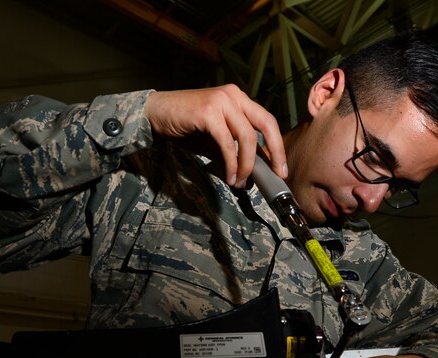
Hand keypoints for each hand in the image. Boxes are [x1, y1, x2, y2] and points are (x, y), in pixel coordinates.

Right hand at [146, 86, 286, 187]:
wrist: (156, 114)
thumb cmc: (186, 126)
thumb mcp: (216, 139)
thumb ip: (235, 151)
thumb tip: (251, 175)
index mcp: (239, 99)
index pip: (268, 122)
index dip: (277, 146)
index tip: (281, 169)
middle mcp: (234, 96)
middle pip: (267, 124)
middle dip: (276, 153)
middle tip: (276, 175)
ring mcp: (221, 101)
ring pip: (247, 137)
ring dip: (247, 165)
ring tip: (240, 181)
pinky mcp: (208, 112)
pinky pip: (227, 143)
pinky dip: (231, 163)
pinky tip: (229, 175)